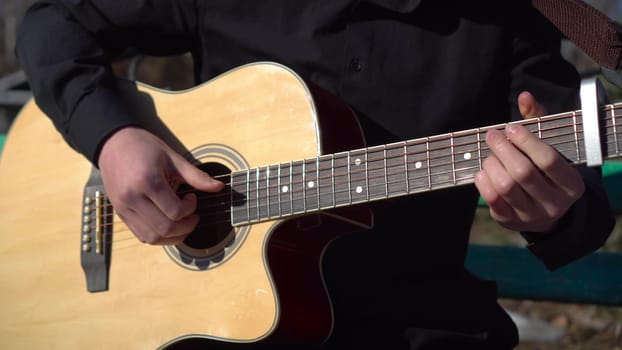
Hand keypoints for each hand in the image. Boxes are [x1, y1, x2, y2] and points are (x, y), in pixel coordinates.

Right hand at [98, 127, 223, 244]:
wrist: (114, 143)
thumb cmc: (144, 147)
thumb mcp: (173, 158)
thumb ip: (196, 176)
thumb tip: (218, 187)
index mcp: (147, 181)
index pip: (175, 212)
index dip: (190, 210)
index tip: (193, 198)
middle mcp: (132, 197)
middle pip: (165, 228)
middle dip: (186, 227)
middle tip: (193, 216)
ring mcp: (124, 207)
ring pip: (152, 237)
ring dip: (173, 237)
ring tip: (182, 223)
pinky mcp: (120, 213)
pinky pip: (141, 235)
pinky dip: (158, 236)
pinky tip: (168, 225)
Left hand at [474, 92, 584, 231]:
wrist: (545, 212)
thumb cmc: (545, 171)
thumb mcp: (549, 147)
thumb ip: (537, 121)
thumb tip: (524, 96)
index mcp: (571, 184)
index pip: (548, 160)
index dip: (526, 141)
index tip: (510, 127)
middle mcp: (554, 203)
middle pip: (523, 173)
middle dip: (503, 150)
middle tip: (492, 135)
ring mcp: (531, 215)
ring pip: (505, 186)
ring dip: (492, 164)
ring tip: (490, 155)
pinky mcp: (510, 221)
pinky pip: (492, 199)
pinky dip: (483, 181)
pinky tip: (483, 170)